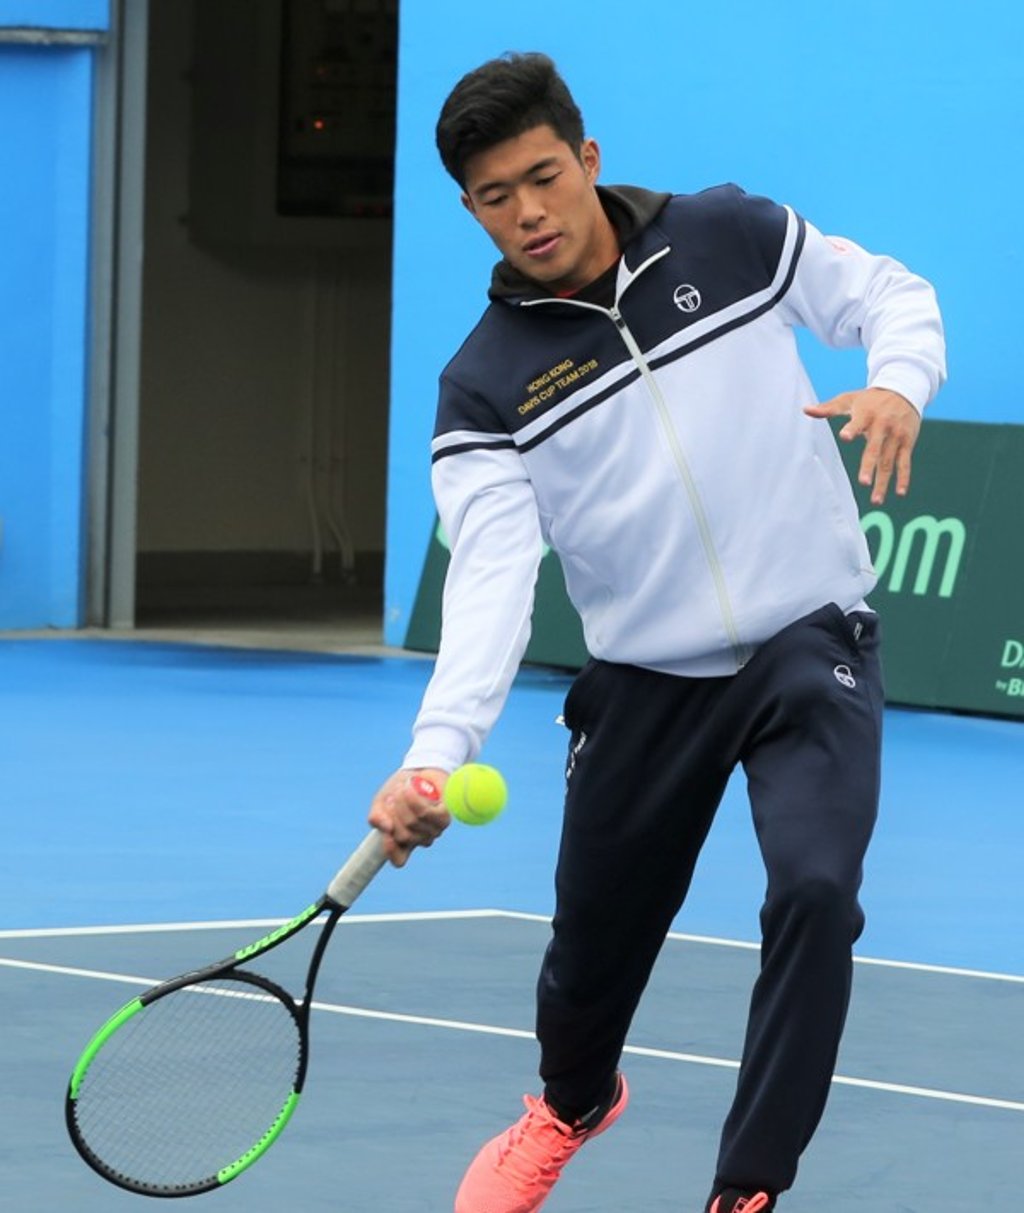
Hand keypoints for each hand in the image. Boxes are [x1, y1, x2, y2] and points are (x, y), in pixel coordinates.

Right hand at [368, 768, 450, 866]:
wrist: (418, 770)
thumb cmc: (398, 790)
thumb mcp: (381, 802)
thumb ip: (377, 816)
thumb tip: (386, 827)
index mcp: (403, 842)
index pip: (399, 860)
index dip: (391, 850)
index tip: (386, 831)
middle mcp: (420, 840)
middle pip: (403, 836)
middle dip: (393, 812)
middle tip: (392, 796)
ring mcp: (433, 830)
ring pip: (414, 822)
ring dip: (403, 802)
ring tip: (401, 789)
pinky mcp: (444, 816)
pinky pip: (427, 813)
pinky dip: (415, 800)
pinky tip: (410, 789)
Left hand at [804, 387, 920, 504]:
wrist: (904, 390)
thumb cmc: (870, 398)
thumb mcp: (850, 399)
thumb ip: (828, 408)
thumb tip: (805, 409)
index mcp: (867, 414)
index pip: (858, 422)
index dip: (852, 429)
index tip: (845, 436)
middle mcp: (883, 426)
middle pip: (875, 449)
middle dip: (869, 466)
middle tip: (863, 482)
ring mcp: (896, 436)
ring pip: (889, 462)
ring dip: (884, 481)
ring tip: (876, 500)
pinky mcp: (907, 443)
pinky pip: (905, 463)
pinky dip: (903, 478)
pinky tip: (899, 493)